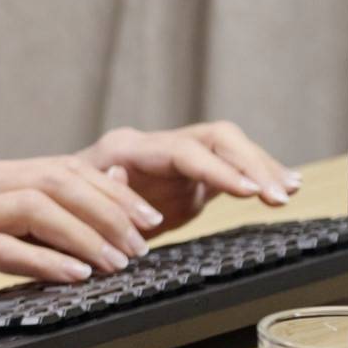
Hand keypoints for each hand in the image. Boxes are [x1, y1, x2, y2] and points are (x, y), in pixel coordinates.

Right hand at [0, 154, 166, 319]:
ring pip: (36, 208)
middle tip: (143, 241)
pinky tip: (72, 278)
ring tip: (117, 263)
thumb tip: (73, 217)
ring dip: (87, 237)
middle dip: (110, 211)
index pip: (60, 170)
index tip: (146, 219)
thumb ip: (14, 215)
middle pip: (56, 181)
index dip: (111, 193)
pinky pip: (1, 249)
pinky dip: (45, 262)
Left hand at [83, 120, 297, 232]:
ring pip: (228, 147)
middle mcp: (155, 146)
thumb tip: (121, 178)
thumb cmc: (62, 210)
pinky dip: (257, 176)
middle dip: (251, 164)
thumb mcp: (73, 206)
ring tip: (289, 191)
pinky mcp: (188, 175)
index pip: (185, 151)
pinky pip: (230, 167)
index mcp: (127, 150)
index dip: (219, 170)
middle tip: (279, 195)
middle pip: (215, 138)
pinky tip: (284, 187)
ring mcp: (174, 157)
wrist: (59, 206)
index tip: (251, 190)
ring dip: (261, 167)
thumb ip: (99, 193)